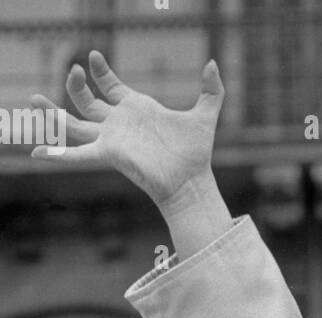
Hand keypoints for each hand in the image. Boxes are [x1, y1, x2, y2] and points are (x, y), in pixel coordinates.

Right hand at [29, 50, 223, 207]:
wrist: (193, 182)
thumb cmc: (197, 154)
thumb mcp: (205, 115)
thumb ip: (212, 89)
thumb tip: (214, 64)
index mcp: (135, 109)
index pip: (110, 86)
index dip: (100, 72)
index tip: (95, 56)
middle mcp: (119, 124)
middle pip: (86, 101)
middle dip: (77, 85)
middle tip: (75, 68)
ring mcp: (111, 139)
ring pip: (74, 124)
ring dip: (53, 113)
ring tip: (33, 99)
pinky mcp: (109, 154)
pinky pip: (78, 154)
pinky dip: (57, 154)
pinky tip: (37, 152)